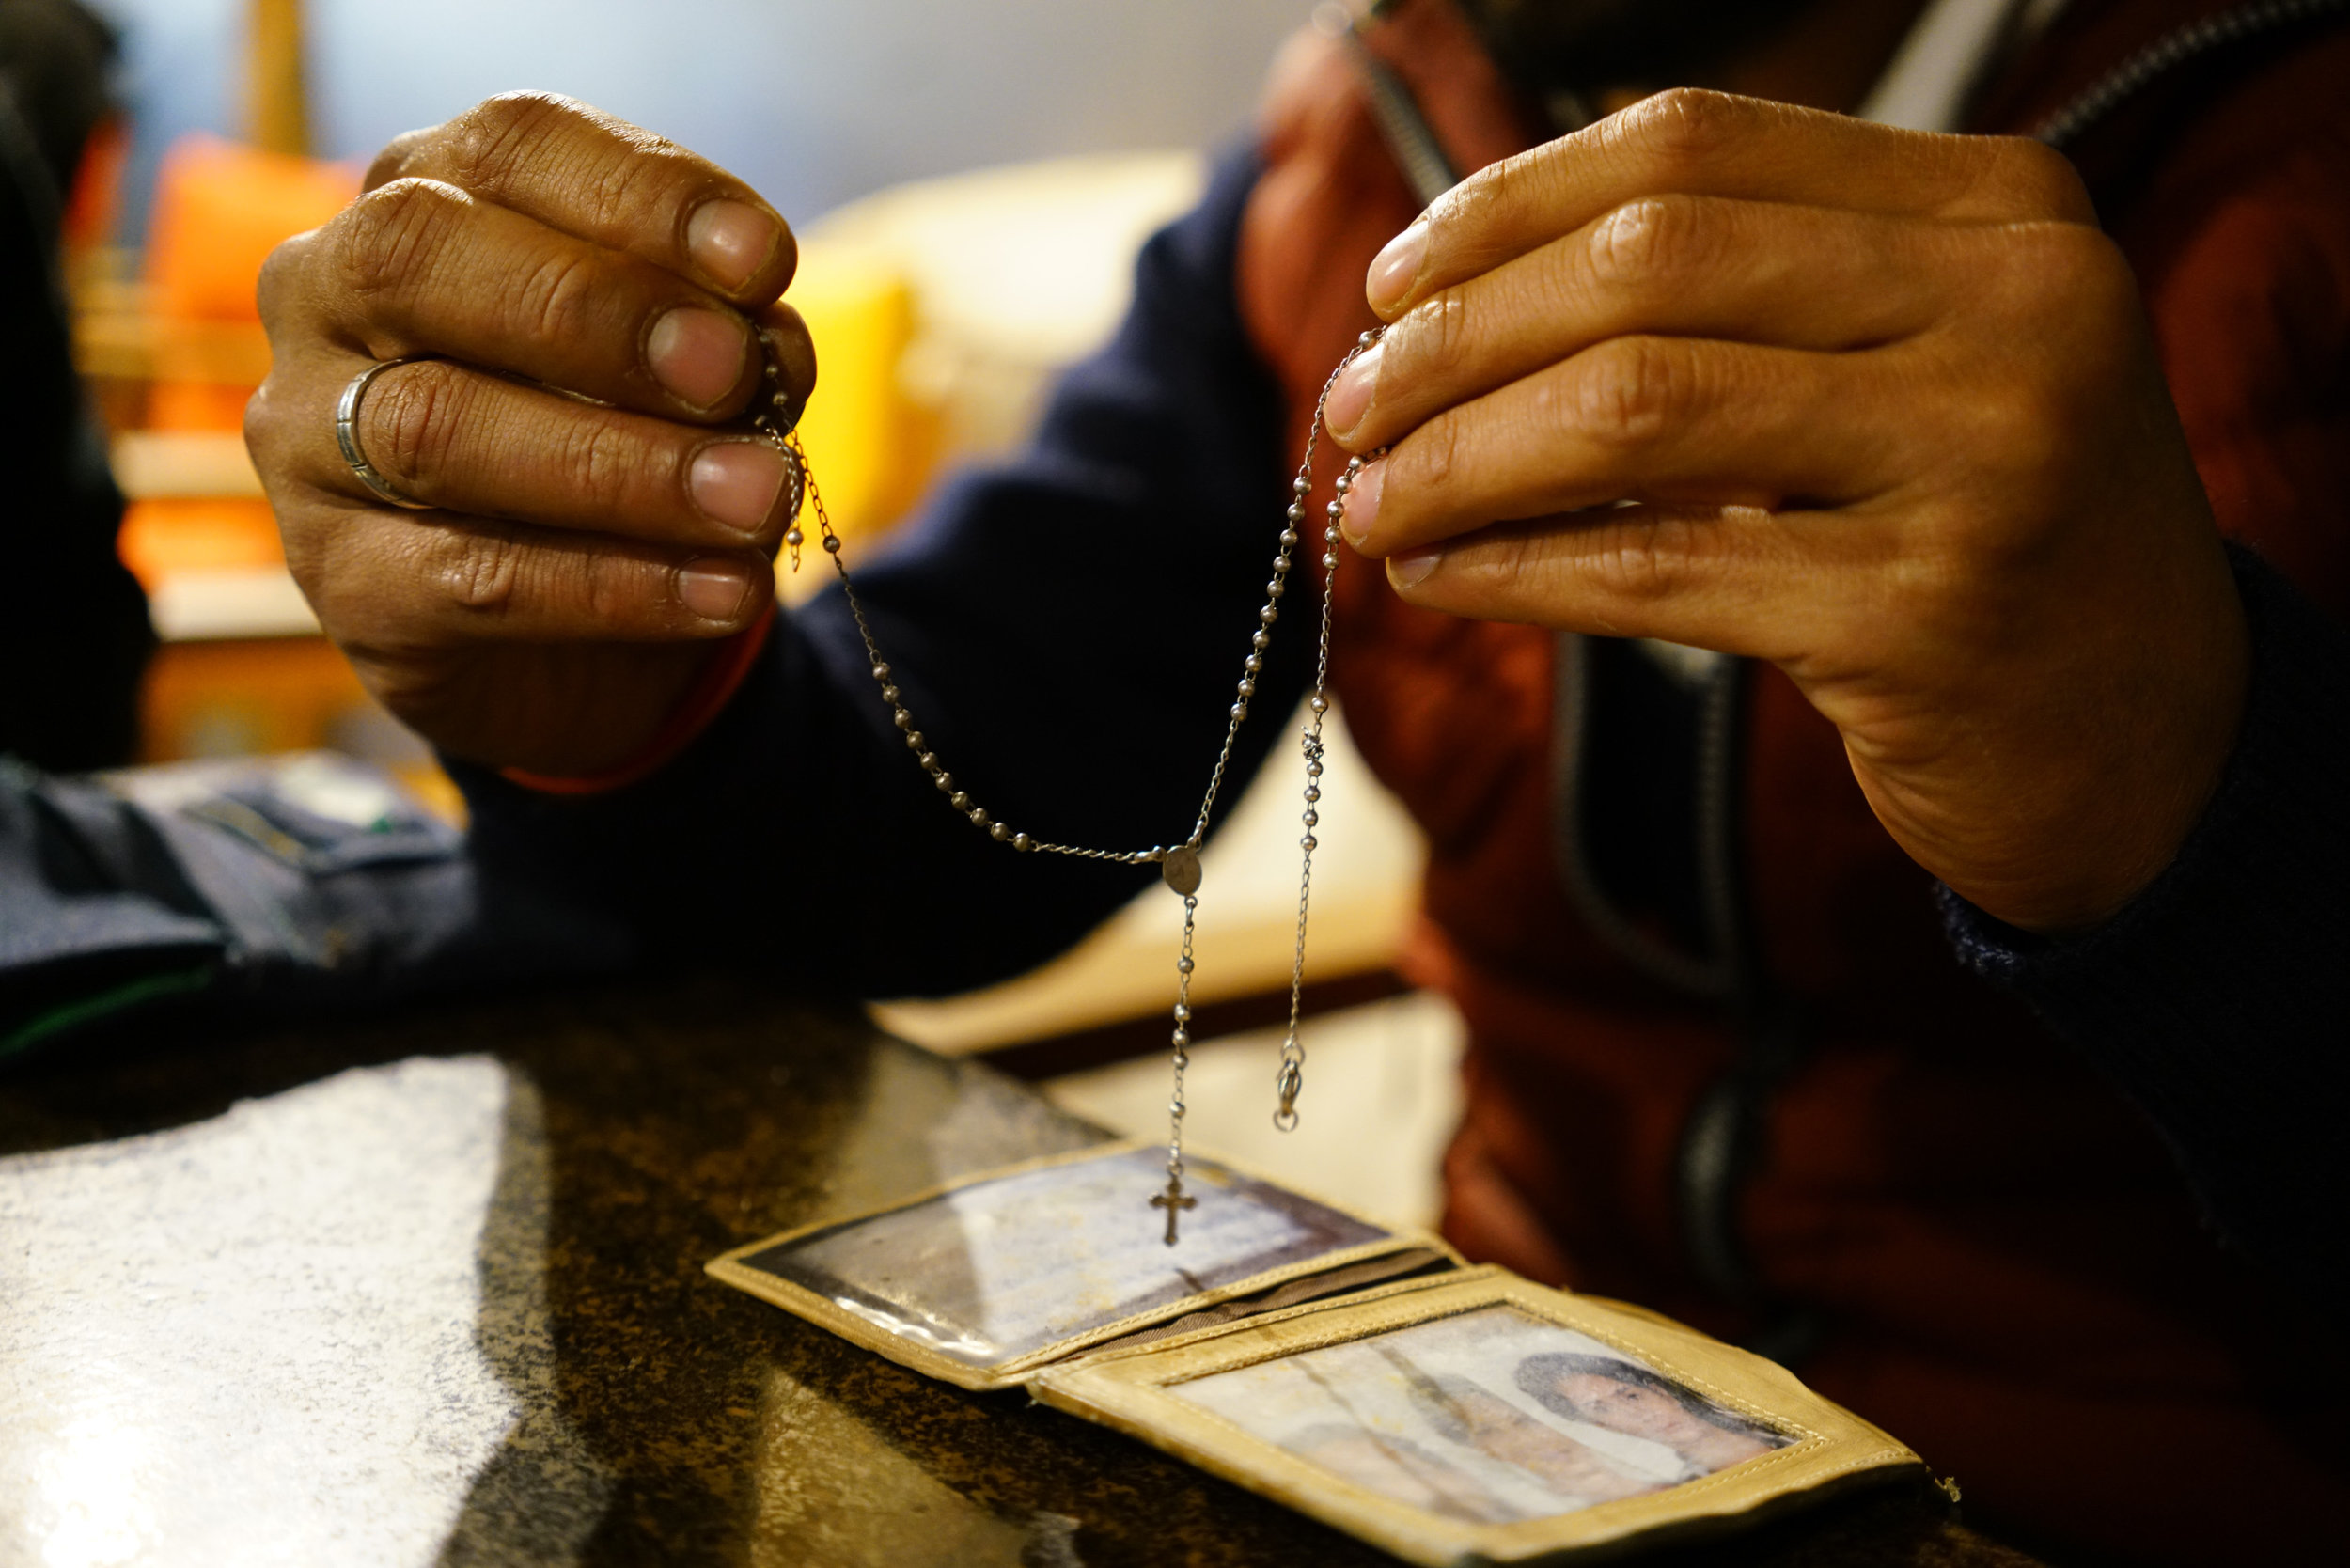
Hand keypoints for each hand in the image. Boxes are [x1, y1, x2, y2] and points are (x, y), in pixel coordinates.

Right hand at [247, 93, 816, 774]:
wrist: (569, 638)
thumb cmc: (625, 445)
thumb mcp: (687, 372)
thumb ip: (720, 337)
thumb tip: (761, 345)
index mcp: (424, 196)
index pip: (509, 144)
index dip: (642, 195)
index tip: (766, 262)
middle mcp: (328, 293)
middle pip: (424, 257)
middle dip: (598, 313)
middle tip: (733, 374)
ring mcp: (306, 439)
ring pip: (439, 428)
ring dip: (623, 466)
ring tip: (756, 497)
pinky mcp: (340, 579)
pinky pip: (471, 576)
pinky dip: (615, 585)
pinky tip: (724, 591)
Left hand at [1323, 90, 2248, 934]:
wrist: (2151, 738)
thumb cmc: (1980, 533)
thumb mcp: (1903, 368)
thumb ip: (1737, 303)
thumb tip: (1452, 297)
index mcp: (1997, 207)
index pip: (1692, 151)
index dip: (1509, 207)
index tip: (1393, 284)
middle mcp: (2012, 305)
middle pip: (1647, 267)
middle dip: (1458, 338)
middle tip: (1351, 407)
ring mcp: (1981, 458)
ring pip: (1634, 411)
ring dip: (1460, 457)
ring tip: (1370, 502)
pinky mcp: (1925, 616)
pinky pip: (1655, 569)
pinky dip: (1515, 569)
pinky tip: (1438, 575)